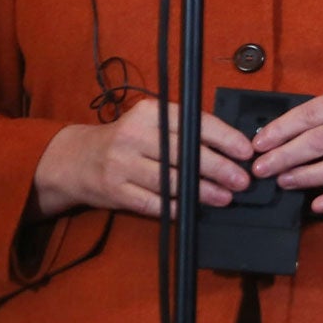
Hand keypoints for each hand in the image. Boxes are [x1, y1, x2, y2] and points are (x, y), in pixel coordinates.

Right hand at [31, 99, 252, 218]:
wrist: (76, 159)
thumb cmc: (126, 139)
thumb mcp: (150, 122)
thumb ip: (183, 129)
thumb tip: (231, 145)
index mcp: (149, 113)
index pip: (194, 123)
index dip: (224, 138)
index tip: (246, 151)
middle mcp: (134, 135)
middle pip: (185, 153)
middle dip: (219, 168)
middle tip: (242, 180)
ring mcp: (121, 164)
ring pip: (171, 180)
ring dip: (202, 191)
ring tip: (225, 197)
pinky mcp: (114, 190)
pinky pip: (152, 202)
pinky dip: (175, 207)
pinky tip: (192, 209)